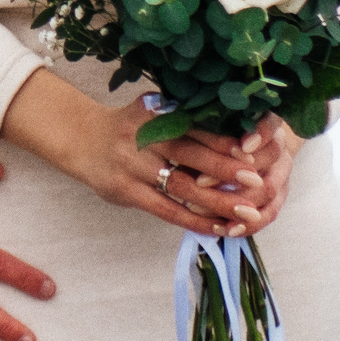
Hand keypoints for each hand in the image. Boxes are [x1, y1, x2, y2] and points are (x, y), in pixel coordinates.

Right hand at [0, 72, 272, 235]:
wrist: (82, 139)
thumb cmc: (130, 128)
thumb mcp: (151, 113)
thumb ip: (184, 121)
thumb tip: (238, 139)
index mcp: (154, 113)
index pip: (195, 127)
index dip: (223, 141)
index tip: (252, 152)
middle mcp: (143, 136)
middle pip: (191, 154)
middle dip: (226, 169)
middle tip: (257, 181)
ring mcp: (132, 165)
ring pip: (181, 186)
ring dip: (216, 201)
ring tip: (246, 212)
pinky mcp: (126, 190)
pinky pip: (165, 209)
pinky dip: (193, 220)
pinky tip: (217, 227)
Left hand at [184, 116, 299, 235]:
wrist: (250, 145)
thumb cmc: (221, 129)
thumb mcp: (213, 123)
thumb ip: (207, 125)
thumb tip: (180, 124)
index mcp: (267, 121)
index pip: (270, 124)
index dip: (259, 135)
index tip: (242, 145)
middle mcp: (279, 147)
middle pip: (268, 160)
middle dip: (235, 173)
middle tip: (199, 183)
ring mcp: (282, 173)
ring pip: (268, 191)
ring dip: (237, 201)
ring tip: (201, 208)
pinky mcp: (278, 197)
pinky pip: (268, 213)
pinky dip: (247, 224)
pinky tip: (224, 230)